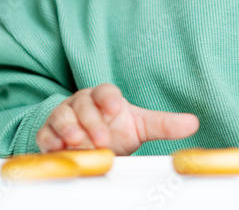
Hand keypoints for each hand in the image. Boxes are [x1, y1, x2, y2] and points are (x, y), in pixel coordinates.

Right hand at [36, 84, 199, 155]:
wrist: (89, 142)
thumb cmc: (115, 128)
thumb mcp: (140, 126)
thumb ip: (164, 125)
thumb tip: (193, 123)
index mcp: (104, 97)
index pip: (105, 91)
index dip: (110, 98)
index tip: (117, 108)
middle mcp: (82, 103)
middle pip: (83, 106)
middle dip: (92, 122)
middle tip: (102, 139)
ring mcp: (64, 117)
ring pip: (62, 117)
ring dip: (69, 129)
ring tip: (78, 141)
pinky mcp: (49, 133)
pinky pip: (45, 134)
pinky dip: (49, 140)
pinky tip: (57, 147)